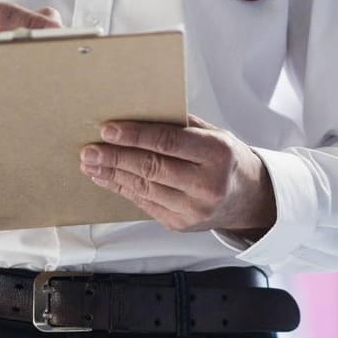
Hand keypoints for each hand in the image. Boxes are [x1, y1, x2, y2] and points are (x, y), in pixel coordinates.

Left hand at [80, 115, 276, 237]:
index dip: (135, 136)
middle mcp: (206, 184)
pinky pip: (144, 204)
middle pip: (151, 167)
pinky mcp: (180, 224)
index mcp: (217, 153)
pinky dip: (122, 189)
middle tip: (90, 149)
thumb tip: (138, 113)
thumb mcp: (214, 133)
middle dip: (115, 157)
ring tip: (91, 163)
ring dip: (112, 174)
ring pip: (143, 188)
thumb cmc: (227, 159)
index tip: (109, 129)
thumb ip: (180, 124)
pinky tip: (107, 178)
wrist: (248, 198)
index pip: (168, 142)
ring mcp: (193, 208)